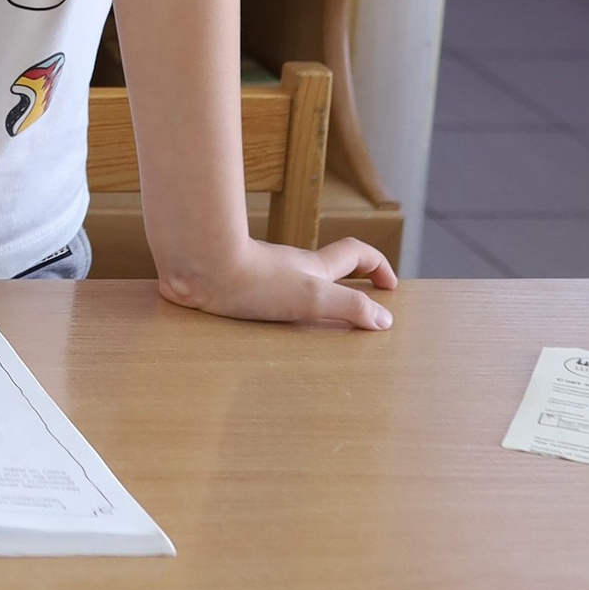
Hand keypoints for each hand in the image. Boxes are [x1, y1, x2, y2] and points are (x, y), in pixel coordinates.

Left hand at [158, 236, 395, 333]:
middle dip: (346, 285)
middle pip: (326, 269)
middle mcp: (290, 267)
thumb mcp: (312, 296)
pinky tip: (270, 332)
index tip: (391, 288)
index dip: (378, 266)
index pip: (356, 254)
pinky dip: (277, 311)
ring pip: (293, 285)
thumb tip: (385, 319)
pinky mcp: (234, 287)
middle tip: (358, 313)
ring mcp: (261, 275)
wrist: (196, 269)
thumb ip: (349, 306)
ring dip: (310, 302)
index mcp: (313, 267)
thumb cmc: (253, 281)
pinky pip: (263, 298)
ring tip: (317, 335)